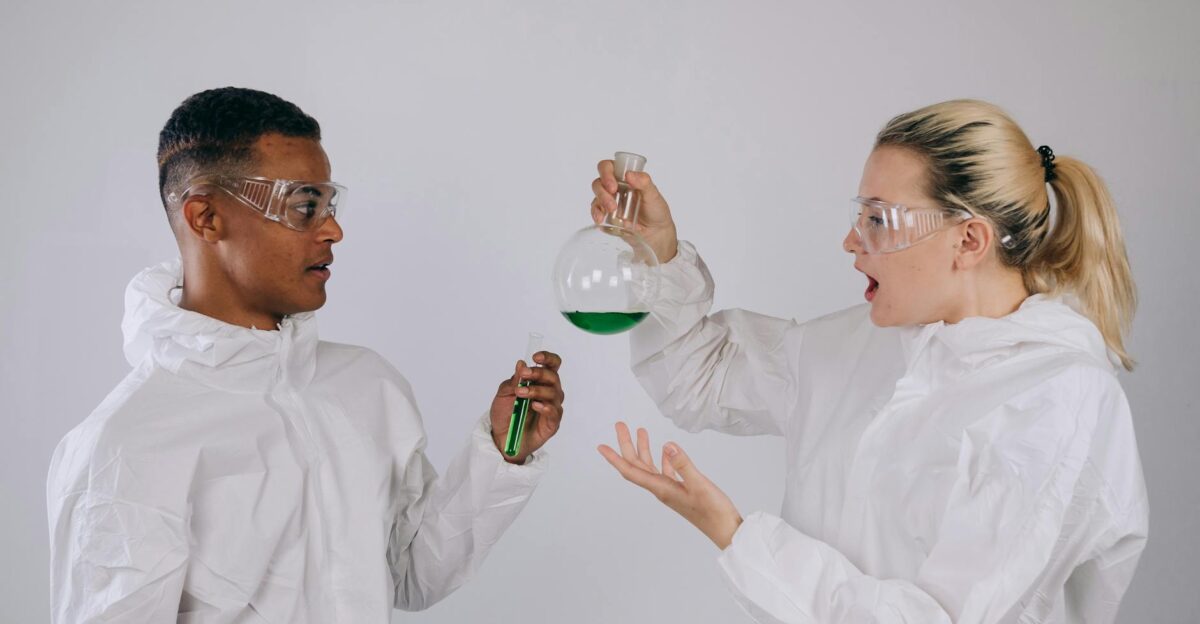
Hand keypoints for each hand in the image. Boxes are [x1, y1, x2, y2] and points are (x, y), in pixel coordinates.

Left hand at [489, 351, 564, 463]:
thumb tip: (521, 363)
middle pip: (553, 376)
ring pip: (554, 393)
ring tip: (521, 394)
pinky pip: (555, 412)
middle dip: (538, 373)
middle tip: (524, 376)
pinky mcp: (552, 423)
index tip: (535, 357)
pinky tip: (535, 406)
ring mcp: (552, 408)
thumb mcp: (503, 394)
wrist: (500, 438)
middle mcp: (549, 392)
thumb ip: (514, 380)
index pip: (552, 365)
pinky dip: (546, 407)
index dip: (548, 358)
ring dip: (537, 390)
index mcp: (539, 381)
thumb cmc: (504, 414)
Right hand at [591, 160, 678, 262]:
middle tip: (612, 204)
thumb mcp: (654, 195)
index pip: (608, 167)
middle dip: (602, 192)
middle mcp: (615, 187)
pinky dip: (596, 214)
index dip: (606, 173)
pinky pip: (596, 211)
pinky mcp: (606, 215)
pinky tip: (601, 219)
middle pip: (599, 182)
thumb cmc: (656, 211)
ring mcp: (610, 201)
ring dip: (600, 203)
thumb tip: (629, 174)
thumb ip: (644, 182)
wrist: (656, 234)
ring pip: (596, 196)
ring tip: (611, 211)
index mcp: (625, 178)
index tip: (613, 186)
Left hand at [598, 422, 741, 548]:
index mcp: (661, 489)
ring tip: (642, 430)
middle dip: (627, 445)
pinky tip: (665, 452)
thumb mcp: (699, 484)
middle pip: (637, 465)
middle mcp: (662, 490)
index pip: (632, 471)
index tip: (600, 446)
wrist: (726, 532)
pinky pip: (666, 473)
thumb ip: (683, 464)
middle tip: (621, 425)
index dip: (615, 458)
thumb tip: (666, 445)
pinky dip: (663, 460)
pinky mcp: (682, 492)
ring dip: (644, 449)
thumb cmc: (714, 512)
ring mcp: (671, 491)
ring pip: (650, 467)